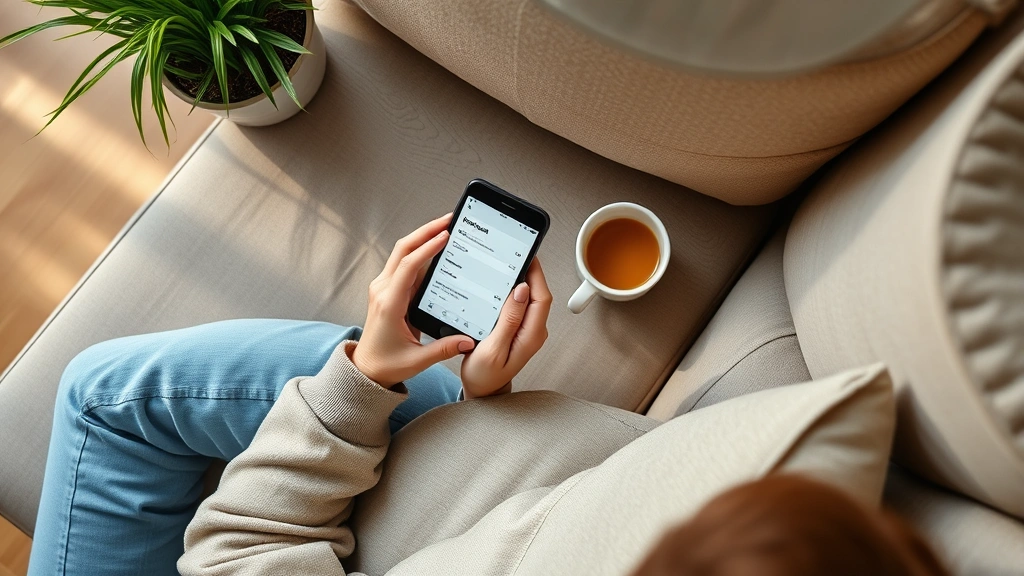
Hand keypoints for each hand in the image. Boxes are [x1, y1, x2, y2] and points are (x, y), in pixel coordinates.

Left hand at [352, 214, 474, 387]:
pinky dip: (419, 250)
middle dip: (425, 231)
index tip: (445, 236)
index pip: (408, 267)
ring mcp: (383, 287)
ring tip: (445, 227)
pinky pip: (403, 262)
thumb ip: (444, 349)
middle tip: (448, 220)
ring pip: (402, 252)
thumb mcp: (417, 360)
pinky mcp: (387, 288)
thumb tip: (469, 341)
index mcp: (388, 304)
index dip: (427, 248)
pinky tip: (436, 246)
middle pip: (403, 249)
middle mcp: (382, 290)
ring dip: (422, 237)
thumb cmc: (387, 364)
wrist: (366, 367)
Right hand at [460, 258, 551, 398]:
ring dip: (520, 281)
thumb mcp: (493, 348)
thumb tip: (521, 290)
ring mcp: (527, 330)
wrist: (481, 392)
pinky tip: (501, 285)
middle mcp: (534, 331)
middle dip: (529, 272)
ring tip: (508, 264)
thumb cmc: (484, 376)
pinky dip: (512, 293)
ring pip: (529, 298)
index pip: (541, 297)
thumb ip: (509, 320)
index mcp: (531, 335)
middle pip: (537, 294)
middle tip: (514, 254)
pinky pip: (519, 306)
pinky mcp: (518, 329)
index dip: (536, 274)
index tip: (527, 255)